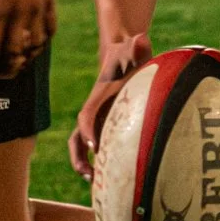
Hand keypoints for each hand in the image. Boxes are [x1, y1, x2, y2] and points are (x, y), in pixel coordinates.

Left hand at [0, 0, 55, 77]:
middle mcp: (18, 14)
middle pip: (14, 53)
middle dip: (7, 68)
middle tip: (2, 73)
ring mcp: (36, 10)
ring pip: (34, 46)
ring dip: (26, 58)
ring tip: (20, 62)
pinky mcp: (49, 3)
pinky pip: (49, 30)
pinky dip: (43, 42)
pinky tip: (36, 45)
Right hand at [69, 33, 152, 180]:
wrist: (122, 53)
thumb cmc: (130, 53)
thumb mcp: (134, 48)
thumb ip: (137, 46)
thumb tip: (141, 39)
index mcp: (98, 97)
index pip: (87, 116)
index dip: (89, 130)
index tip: (95, 146)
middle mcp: (94, 111)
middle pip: (78, 137)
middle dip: (79, 156)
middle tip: (89, 175)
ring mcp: (98, 120)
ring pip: (83, 145)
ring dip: (85, 163)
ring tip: (96, 182)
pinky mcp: (107, 124)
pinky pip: (98, 145)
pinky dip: (101, 160)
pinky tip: (115, 175)